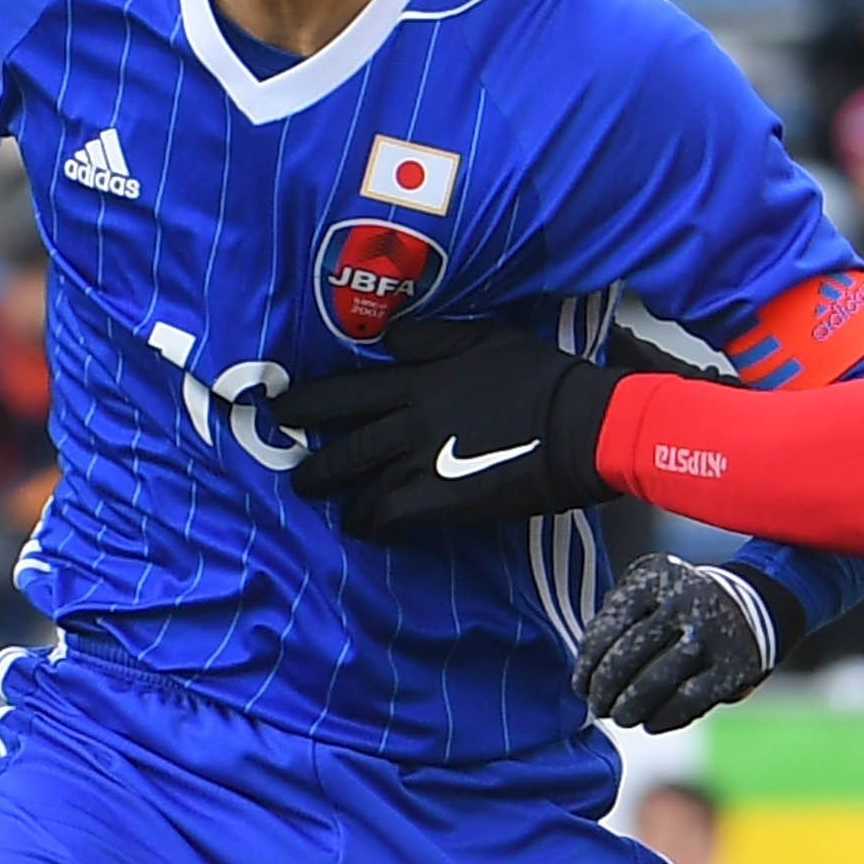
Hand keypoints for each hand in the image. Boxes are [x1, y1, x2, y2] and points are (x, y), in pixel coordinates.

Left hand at [280, 316, 623, 535]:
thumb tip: (389, 339)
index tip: (284, 409)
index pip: (348, 390)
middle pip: (346, 442)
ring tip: (327, 503)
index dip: (310, 402)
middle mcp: (411, 420)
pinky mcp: (442, 500)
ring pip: (362, 482)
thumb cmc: (541, 377)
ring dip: (339, 495)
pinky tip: (364, 526)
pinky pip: (390, 514)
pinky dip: (372, 522)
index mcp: (420, 380)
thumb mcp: (486, 337)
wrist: (579, 425)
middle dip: (314, 460)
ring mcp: (423, 462)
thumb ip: (433, 337)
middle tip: (295, 473)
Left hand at [574, 556, 785, 730]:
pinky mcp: (734, 667)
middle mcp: (685, 601)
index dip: (588, 664)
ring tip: (621, 717)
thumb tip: (586, 668)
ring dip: (629, 708)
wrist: (749, 608)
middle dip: (604, 690)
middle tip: (597, 707)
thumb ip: (612, 616)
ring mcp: (712, 634)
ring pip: (656, 682)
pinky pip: (688, 702)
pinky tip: (650, 723)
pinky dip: (663, 718)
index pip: (609, 627)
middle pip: (628, 656)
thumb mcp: (647, 589)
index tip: (579, 687)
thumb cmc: (677, 606)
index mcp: (656, 579)